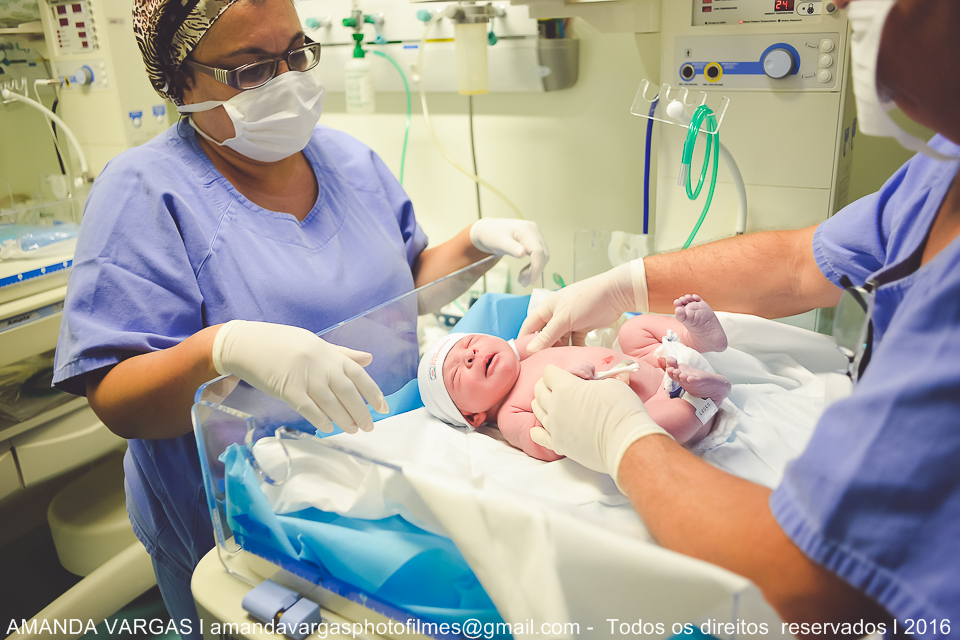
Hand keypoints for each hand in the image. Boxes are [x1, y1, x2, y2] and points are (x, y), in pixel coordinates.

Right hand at [212, 321, 388, 433]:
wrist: (249, 344)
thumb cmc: (284, 343)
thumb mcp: (316, 343)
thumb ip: (343, 354)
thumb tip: (369, 359)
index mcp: (330, 353)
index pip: (359, 374)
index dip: (373, 393)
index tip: (383, 408)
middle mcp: (321, 365)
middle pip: (348, 393)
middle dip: (361, 412)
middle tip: (368, 426)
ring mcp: (305, 377)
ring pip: (331, 404)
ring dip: (343, 420)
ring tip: (352, 430)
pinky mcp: (288, 390)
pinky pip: (309, 409)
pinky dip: (320, 420)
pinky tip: (328, 428)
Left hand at [469, 219, 548, 286]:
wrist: (487, 230)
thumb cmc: (491, 235)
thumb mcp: (499, 243)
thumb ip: (511, 248)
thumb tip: (523, 254)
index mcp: (527, 230)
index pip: (538, 251)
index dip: (537, 267)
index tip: (531, 281)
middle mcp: (534, 231)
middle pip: (542, 254)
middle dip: (535, 270)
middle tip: (523, 283)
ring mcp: (534, 235)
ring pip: (541, 256)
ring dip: (534, 270)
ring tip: (522, 280)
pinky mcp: (532, 241)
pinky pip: (537, 256)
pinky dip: (532, 266)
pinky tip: (524, 273)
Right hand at [519, 261, 644, 352]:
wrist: (615, 294)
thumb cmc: (586, 301)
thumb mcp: (563, 319)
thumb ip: (547, 336)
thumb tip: (530, 350)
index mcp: (547, 308)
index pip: (529, 326)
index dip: (524, 341)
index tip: (523, 358)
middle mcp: (556, 315)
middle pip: (544, 335)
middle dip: (543, 348)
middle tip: (542, 365)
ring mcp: (569, 322)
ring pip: (559, 340)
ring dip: (559, 350)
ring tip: (558, 364)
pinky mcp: (582, 327)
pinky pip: (573, 341)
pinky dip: (573, 349)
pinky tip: (573, 358)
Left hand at [529, 365, 669, 479]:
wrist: (626, 443)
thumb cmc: (622, 411)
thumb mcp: (614, 385)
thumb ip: (604, 380)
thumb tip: (611, 375)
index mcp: (565, 388)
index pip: (549, 373)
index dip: (557, 371)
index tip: (566, 374)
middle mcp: (555, 406)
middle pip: (539, 391)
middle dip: (546, 385)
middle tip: (556, 386)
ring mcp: (555, 427)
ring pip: (538, 411)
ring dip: (542, 404)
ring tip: (550, 403)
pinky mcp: (559, 444)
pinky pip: (540, 437)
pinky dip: (538, 431)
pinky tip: (536, 429)